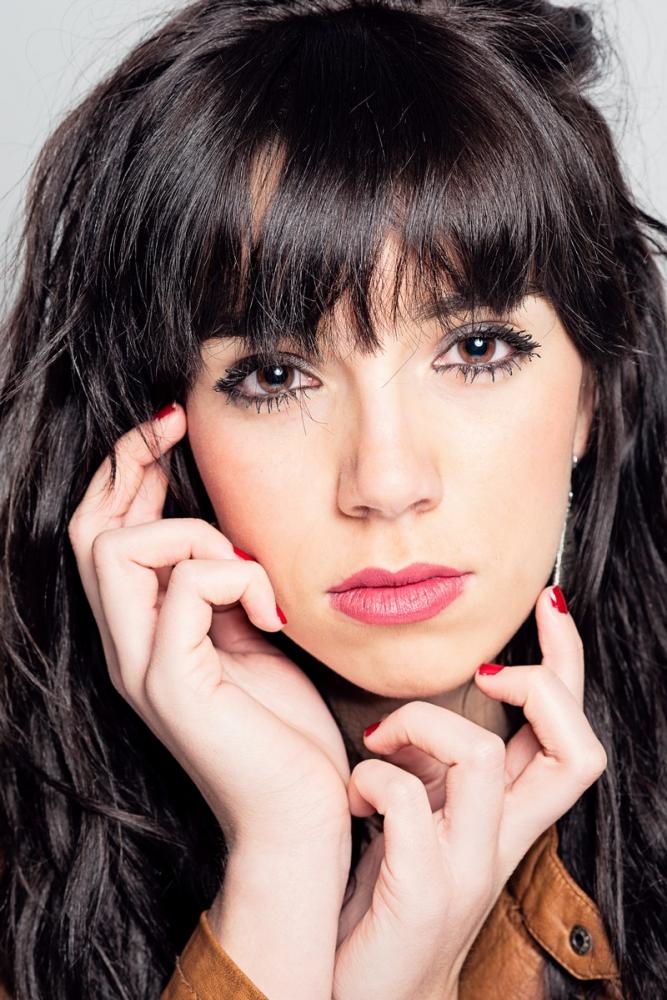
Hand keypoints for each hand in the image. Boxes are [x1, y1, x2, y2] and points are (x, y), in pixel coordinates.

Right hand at [67, 403, 350, 854]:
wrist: (301, 815)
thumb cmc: (284, 732)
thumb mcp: (247, 640)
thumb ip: (219, 592)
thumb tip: (223, 537)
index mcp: (142, 636)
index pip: (102, 537)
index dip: (123, 473)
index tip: (168, 424)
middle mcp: (125, 649)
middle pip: (89, 532)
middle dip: (130, 463)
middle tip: (174, 423)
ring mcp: (140, 668)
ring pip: (120, 548)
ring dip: (195, 535)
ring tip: (247, 573)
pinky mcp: (172, 684)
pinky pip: (183, 586)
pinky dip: (234, 577)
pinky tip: (271, 613)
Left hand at [333, 586, 606, 999]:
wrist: (366, 993)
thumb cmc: (384, 898)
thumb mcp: (424, 821)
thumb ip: (438, 771)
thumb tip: (424, 706)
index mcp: (508, 818)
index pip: (569, 735)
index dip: (568, 664)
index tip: (546, 607)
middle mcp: (504, 840)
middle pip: (574, 747)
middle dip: (544, 680)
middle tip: (489, 665)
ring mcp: (469, 867)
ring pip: (480, 754)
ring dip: (420, 723)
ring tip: (382, 740)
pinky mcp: (422, 891)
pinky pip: (405, 801)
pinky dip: (371, 777)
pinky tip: (354, 797)